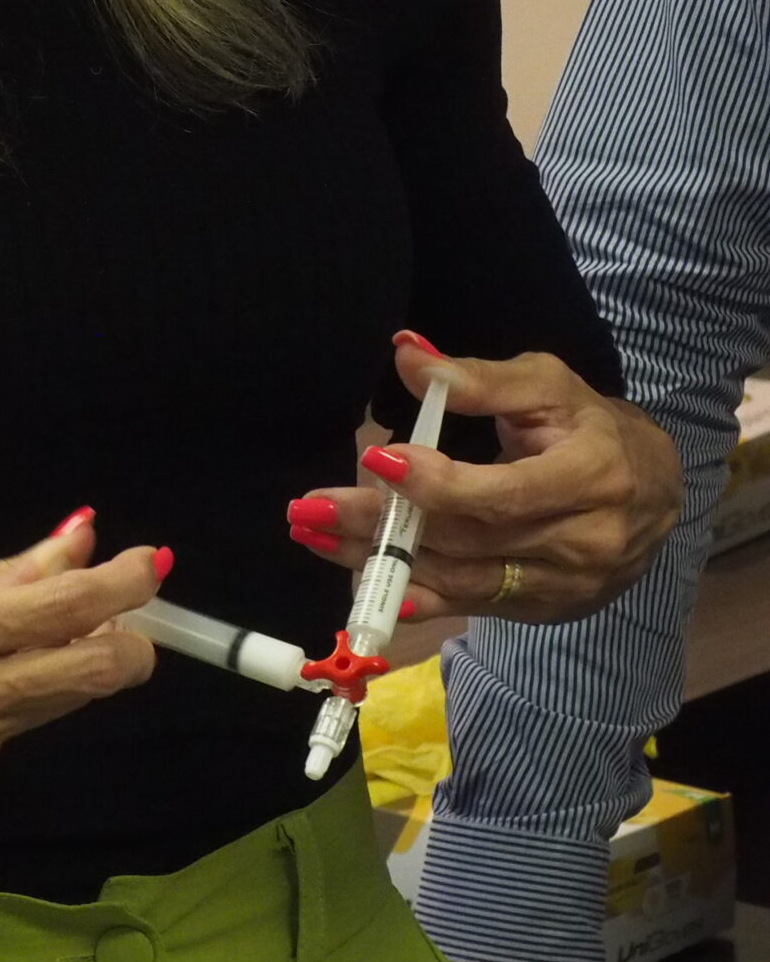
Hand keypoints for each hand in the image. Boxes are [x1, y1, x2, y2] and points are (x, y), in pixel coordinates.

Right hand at [0, 509, 159, 837]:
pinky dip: (13, 700)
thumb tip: (74, 543)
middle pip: (101, 670)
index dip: (126, 582)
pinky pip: (15, 727)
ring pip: (65, 699)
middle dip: (134, 641)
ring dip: (75, 666)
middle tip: (127, 615)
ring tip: (45, 640)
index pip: (70, 607)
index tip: (149, 562)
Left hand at [287, 335, 678, 619]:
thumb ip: (476, 377)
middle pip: (467, 540)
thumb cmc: (589, 426)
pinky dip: (413, 596)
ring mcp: (562, 584)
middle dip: (380, 525)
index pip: (503, 494)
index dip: (436, 483)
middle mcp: (582, 541)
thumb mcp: (546, 386)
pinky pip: (468, 606)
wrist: (652, 489)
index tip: (375, 458)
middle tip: (309, 509)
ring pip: (459, 580)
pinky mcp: (541, 607)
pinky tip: (365, 584)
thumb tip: (406, 354)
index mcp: (591, 478)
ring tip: (314, 535)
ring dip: (378, 562)